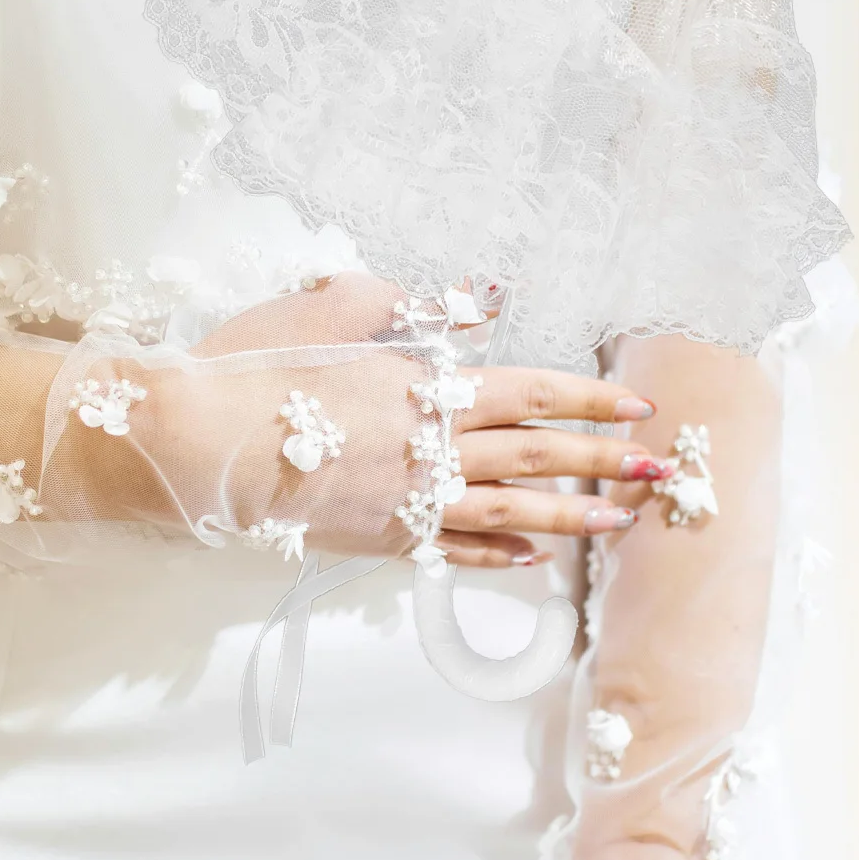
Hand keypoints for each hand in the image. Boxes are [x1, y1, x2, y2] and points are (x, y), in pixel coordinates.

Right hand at [190, 274, 663, 568]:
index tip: (635, 406)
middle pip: (533, 456)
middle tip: (657, 472)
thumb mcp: (339, 307)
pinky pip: (452, 548)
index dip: (586, 400)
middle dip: (600, 463)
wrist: (202, 442)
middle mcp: (430, 451)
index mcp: (426, 388)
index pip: (528, 393)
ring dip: (569, 517)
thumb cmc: (265, 363)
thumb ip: (417, 306)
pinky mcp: (378, 539)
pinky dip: (496, 551)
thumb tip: (481, 302)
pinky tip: (529, 557)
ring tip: (619, 523)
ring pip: (507, 510)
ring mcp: (407, 502)